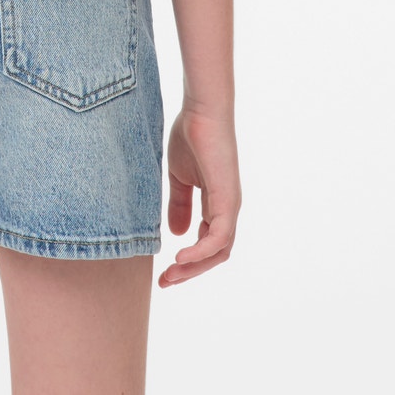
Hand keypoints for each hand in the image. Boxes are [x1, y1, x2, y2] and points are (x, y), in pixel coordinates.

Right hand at [158, 104, 239, 287]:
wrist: (201, 112)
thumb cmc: (191, 137)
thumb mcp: (179, 177)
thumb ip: (180, 204)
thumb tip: (176, 234)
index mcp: (217, 205)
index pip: (207, 243)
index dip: (187, 261)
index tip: (164, 271)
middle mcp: (227, 210)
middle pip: (214, 254)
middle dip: (189, 272)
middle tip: (165, 281)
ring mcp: (230, 206)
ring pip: (218, 251)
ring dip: (193, 267)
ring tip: (170, 274)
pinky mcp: (227, 200)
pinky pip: (219, 237)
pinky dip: (200, 252)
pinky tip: (179, 256)